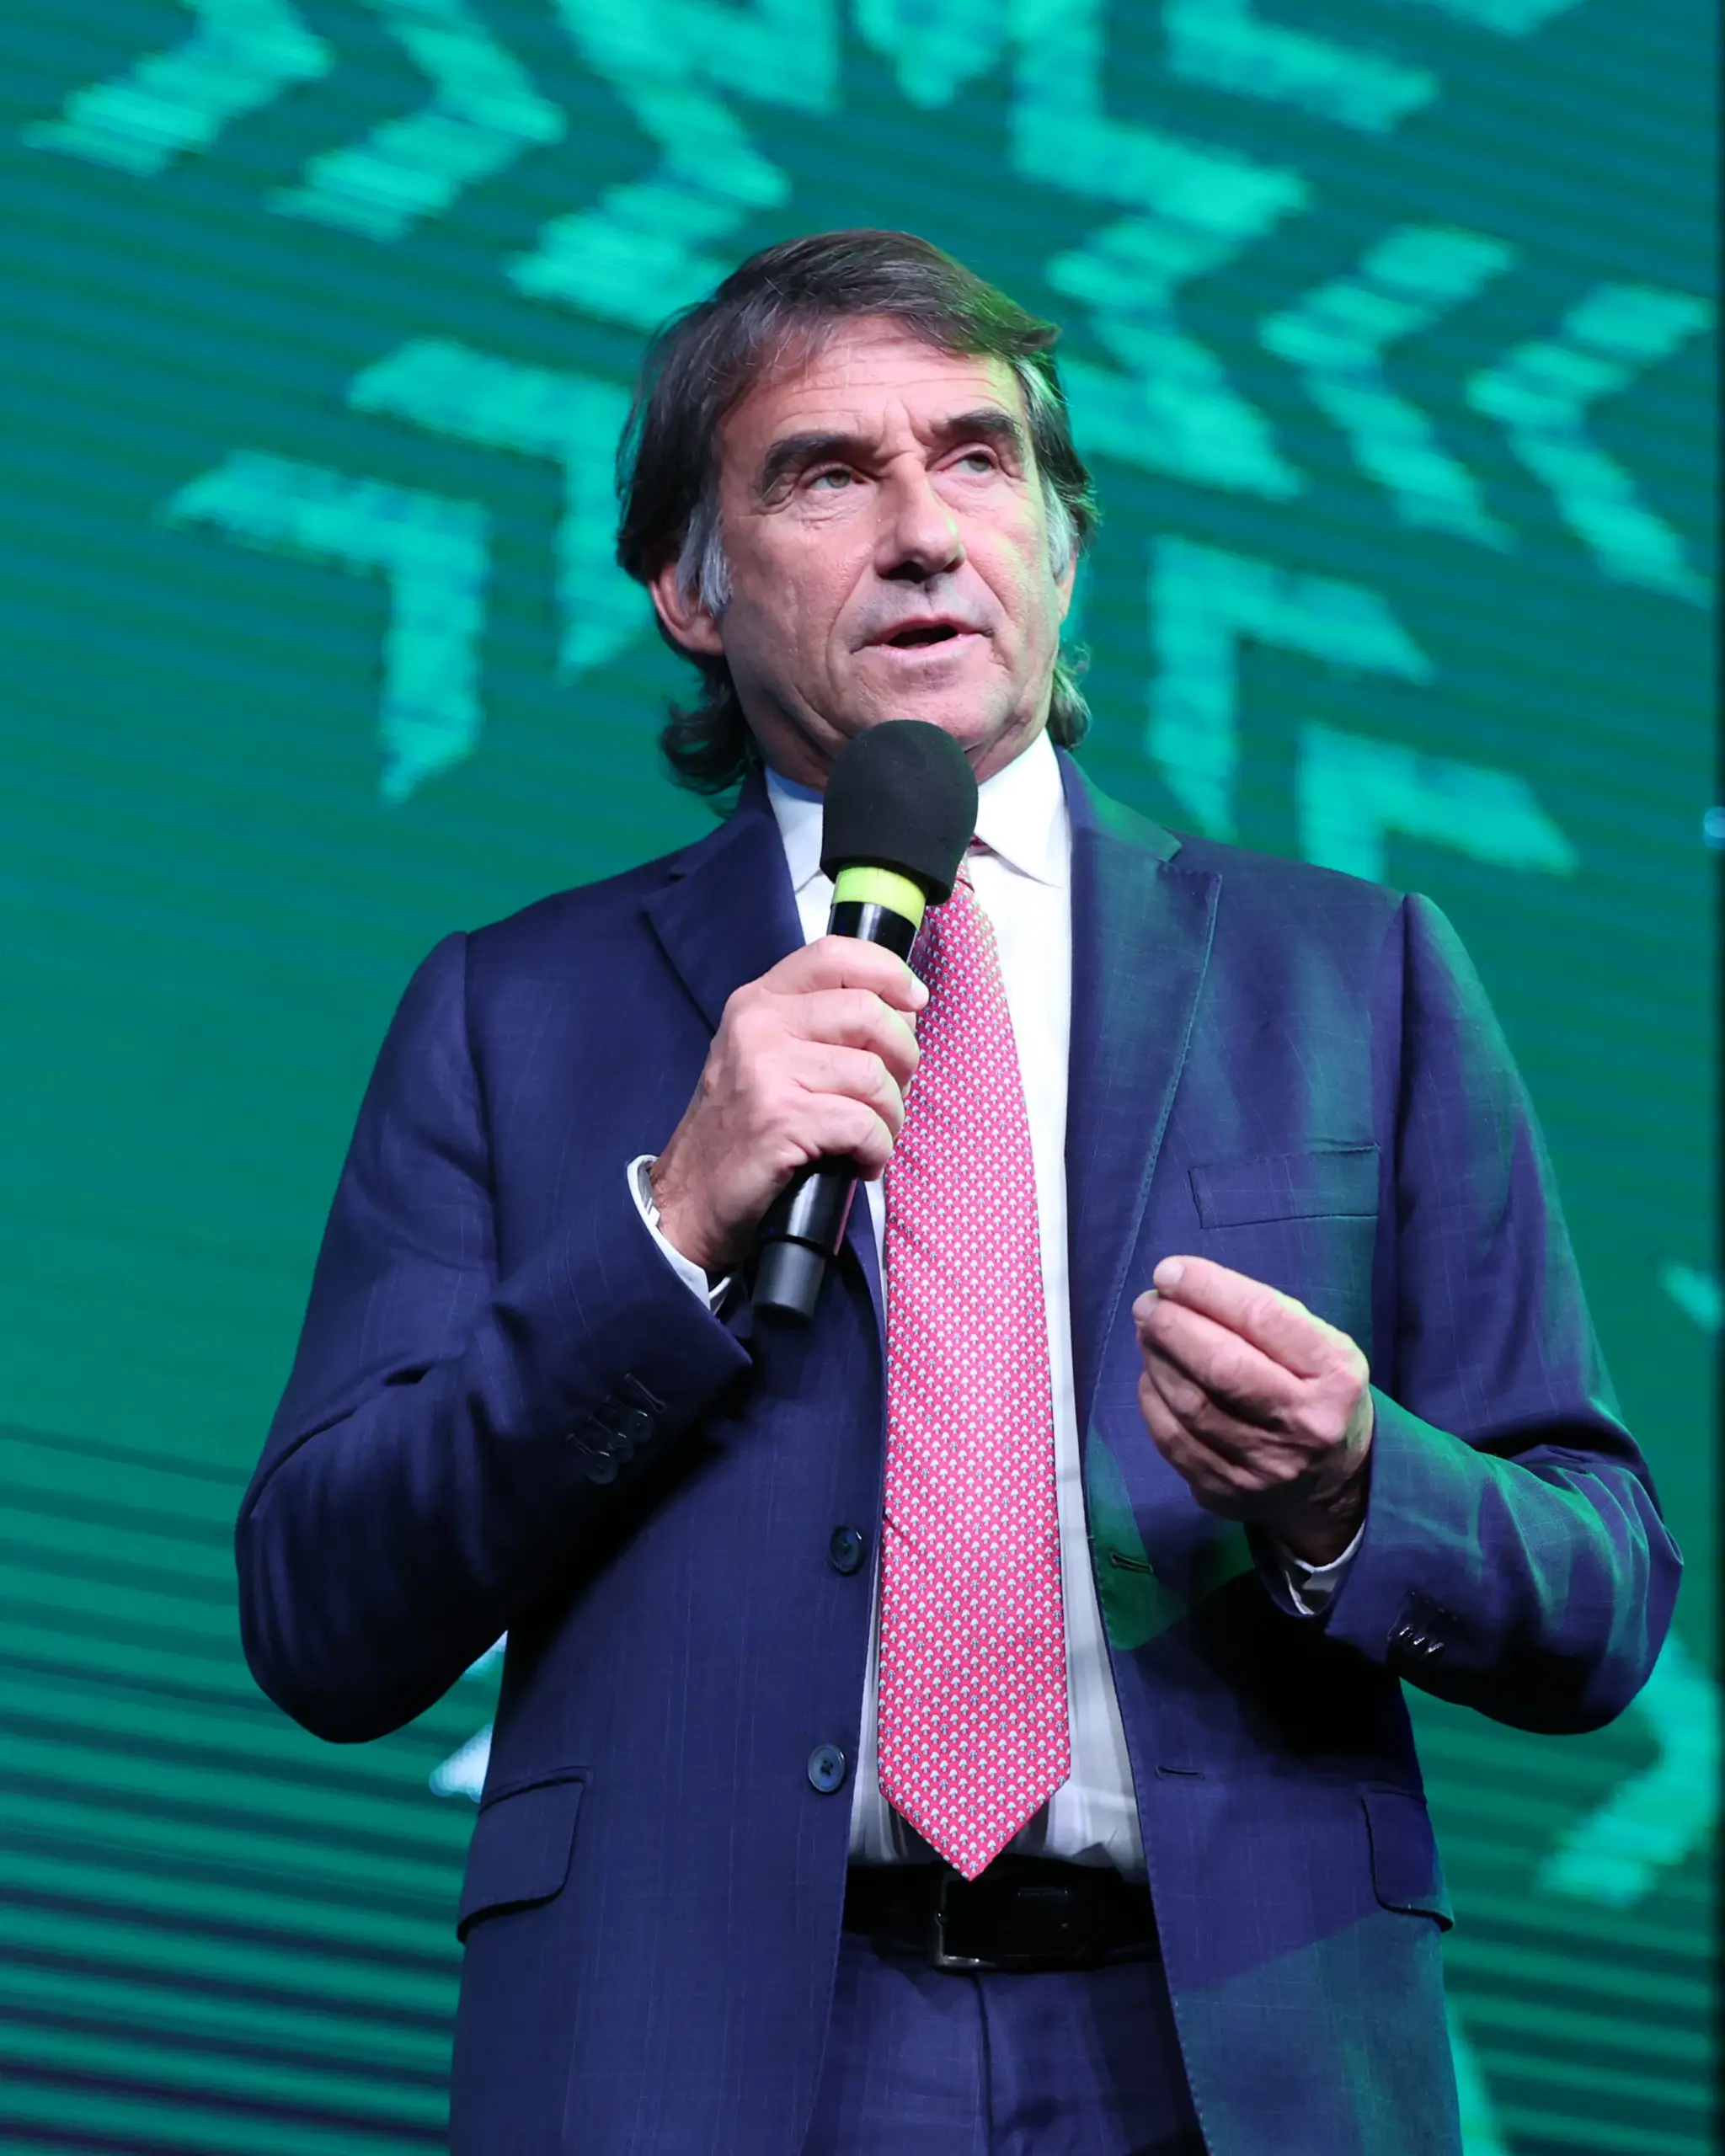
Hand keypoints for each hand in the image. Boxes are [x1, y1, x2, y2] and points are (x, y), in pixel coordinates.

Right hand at [650, 937, 926, 1273]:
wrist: (691, 1198)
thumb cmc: (744, 1130)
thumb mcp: (770, 1057)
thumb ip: (825, 1025)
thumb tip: (904, 1010)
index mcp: (759, 1001)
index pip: (834, 954)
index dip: (889, 972)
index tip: (914, 1003)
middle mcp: (758, 1025)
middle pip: (868, 1012)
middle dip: (903, 1059)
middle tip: (891, 1096)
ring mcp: (765, 1071)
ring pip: (872, 1074)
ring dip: (890, 1116)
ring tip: (873, 1138)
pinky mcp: (778, 1119)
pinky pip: (863, 1124)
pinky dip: (876, 1150)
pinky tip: (860, 1163)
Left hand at [1133, 1256, 1373, 1564]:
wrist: (1334, 1485)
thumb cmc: (1317, 1394)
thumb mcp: (1321, 1348)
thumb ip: (1265, 1316)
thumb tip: (1181, 1286)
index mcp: (1335, 1374)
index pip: (1263, 1318)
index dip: (1207, 1289)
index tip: (1169, 1272)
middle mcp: (1304, 1423)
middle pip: (1221, 1366)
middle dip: (1172, 1325)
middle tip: (1148, 1304)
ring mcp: (1265, 1466)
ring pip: (1191, 1404)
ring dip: (1157, 1359)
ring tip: (1148, 1333)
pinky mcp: (1228, 1492)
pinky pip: (1173, 1440)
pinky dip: (1153, 1400)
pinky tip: (1153, 1376)